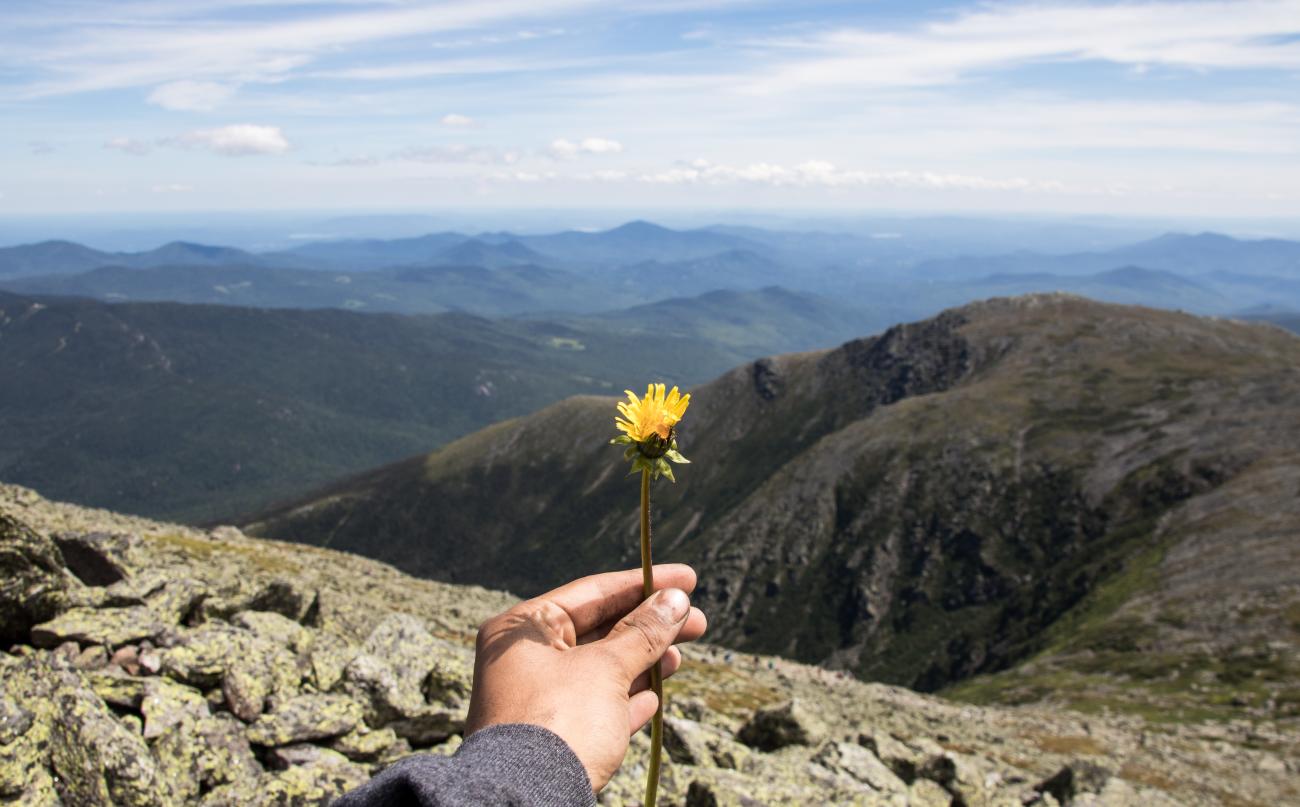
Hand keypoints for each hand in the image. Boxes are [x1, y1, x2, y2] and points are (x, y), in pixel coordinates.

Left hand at [465, 564, 706, 791]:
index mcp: (522, 630)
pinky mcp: (552, 737)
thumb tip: (675, 600)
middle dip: (651, 626)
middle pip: (600, 630)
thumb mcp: (607, 669)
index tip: (688, 579)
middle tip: (698, 622)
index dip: (644, 584)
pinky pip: (595, 707)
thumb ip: (643, 632)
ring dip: (644, 662)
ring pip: (601, 669)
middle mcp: (525, 659)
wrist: (528, 801)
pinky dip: (625, 700)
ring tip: (679, 658)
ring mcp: (537, 700)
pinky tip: (653, 697)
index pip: (592, 592)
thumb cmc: (561, 722)